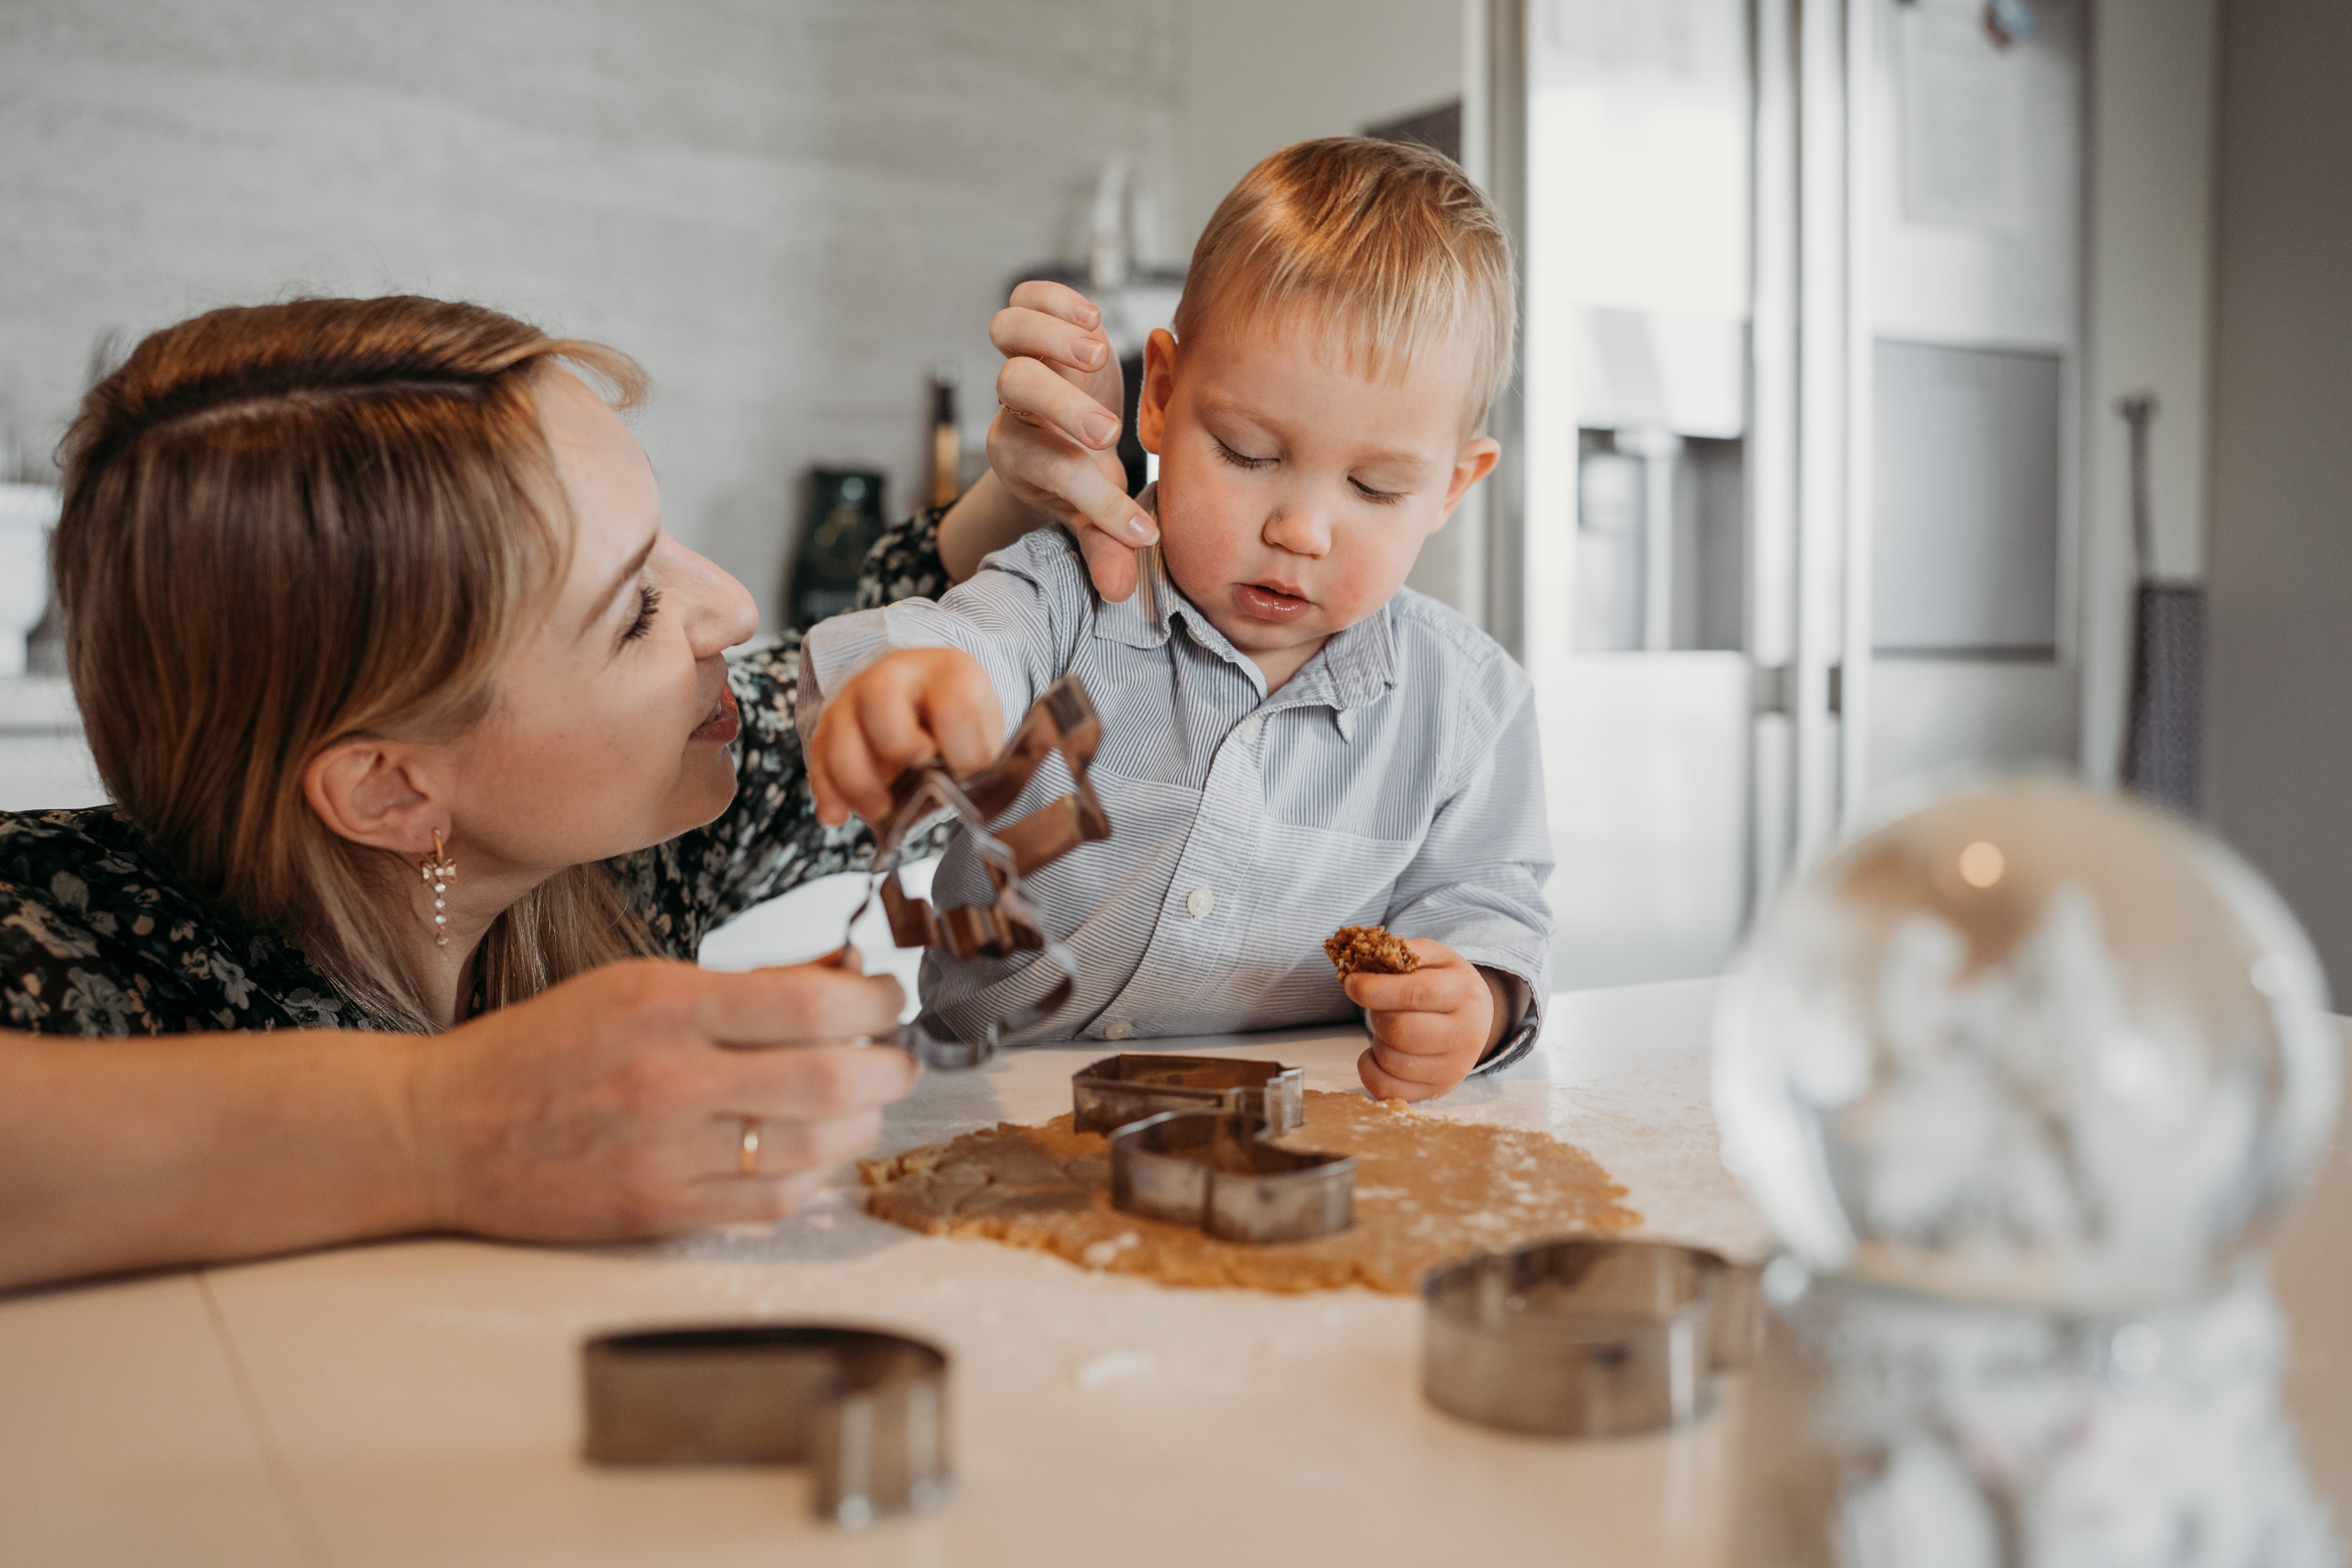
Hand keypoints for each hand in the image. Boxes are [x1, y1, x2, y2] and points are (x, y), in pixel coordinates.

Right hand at [409, 953, 913, 1238]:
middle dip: (891, 1065)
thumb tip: (843, 976)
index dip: (878, 1001)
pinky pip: (775, 1199)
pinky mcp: (662, 1213)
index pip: (813, 1004)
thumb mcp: (635, 985)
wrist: (443, 1132)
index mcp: (665, 1004)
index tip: (890, 996)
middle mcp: (672, 1079)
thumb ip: (740, 986)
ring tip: (861, 1101)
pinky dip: (813, 1172)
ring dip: (862, 1121)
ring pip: (817, 1145)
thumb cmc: (541, 1049)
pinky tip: (810, 1149)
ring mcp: (668, 1154)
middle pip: (833, 1078)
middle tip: (897, 1055)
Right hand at [806, 647, 1003, 826]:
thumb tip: (948, 794)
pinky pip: (819, 755)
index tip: (965, 768)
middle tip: (918, 768)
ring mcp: (856, 698)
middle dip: (898, 743)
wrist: (929, 701)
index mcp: (948, 672)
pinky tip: (837, 815)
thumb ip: (973, 760)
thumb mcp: (983, 734)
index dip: (962, 748)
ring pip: (839, 730)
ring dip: (857, 780)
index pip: (954, 705)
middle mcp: (895, 675)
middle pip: (879, 694)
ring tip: (880, 809)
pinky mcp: (832, 726)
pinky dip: (827, 790)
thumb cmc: (959, 723)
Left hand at [983, 280, 1158, 598]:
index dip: (1095, 502)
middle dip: (1060, 409)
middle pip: (1016, 389)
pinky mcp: (1038, 327)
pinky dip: (1054, 300)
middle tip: (1106, 434)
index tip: (1140, 528)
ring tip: (1098, 352)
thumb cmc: (1078, 474)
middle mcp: (1015, 407)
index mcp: (1022, 458)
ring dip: (1052, 338)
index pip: (1052, 472)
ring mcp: (1024, 360)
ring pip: (1009, 333)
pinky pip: (1025, 298)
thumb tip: (1118, 591)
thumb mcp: (1090, 515)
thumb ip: (1103, 545)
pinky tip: (1093, 319)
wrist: (1063, 435)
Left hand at [1346, 940, 1511, 1102]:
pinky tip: (1378, 1052)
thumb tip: (1363, 957)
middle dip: (1377, 1014)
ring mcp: (1453, 1068)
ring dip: (1376, 1040)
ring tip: (1389, 1027)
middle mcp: (1466, 1034)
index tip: (1351, 983)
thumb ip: (1403, 952)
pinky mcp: (1436, 1091)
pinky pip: (1386, 1089)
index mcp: (1464, 993)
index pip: (1417, 994)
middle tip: (1379, 1005)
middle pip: (1401, 1031)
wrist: (1475, 1018)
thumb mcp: (1434, 956)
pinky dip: (1370, 1069)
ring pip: (1391, 1061)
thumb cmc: (1445, 983)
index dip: (1376, 989)